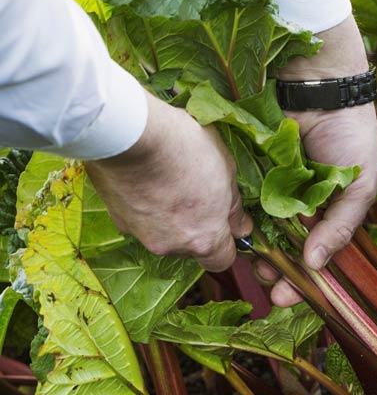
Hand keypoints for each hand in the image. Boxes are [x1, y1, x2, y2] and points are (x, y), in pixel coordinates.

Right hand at [85, 91, 251, 271]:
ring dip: (167, 217)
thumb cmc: (185, 148)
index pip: (221, 261)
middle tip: (194, 193)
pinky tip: (145, 181)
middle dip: (194, 226)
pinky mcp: (117, 219)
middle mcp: (172, 246)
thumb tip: (240, 226)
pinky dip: (144, 207)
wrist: (131, 133)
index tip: (224, 224)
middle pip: (189, 247)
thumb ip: (234, 207)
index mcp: (204, 239)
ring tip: (167, 182)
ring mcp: (141, 235)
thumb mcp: (227, 171)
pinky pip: (138, 220)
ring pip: (162, 234)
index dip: (225, 243)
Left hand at [260, 16, 376, 305]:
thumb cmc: (350, 135)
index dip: (301, 280)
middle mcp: (300, 205)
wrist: (321, 87)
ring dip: (257, 251)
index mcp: (328, 212)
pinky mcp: (251, 172)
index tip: (286, 298)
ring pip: (262, 229)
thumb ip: (341, 228)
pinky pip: (245, 201)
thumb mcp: (359, 187)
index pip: (314, 255)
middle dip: (275, 271)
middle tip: (265, 285)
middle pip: (284, 249)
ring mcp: (274, 189)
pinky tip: (240, 234)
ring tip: (251, 265)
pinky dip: (243, 218)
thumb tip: (315, 266)